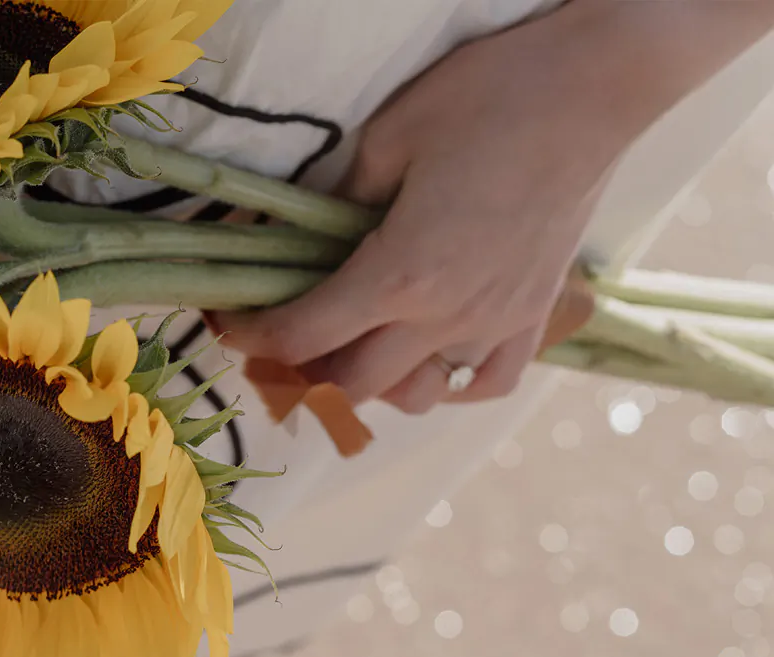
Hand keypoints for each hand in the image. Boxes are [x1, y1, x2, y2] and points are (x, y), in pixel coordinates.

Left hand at [214, 0, 773, 413]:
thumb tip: (297, 235)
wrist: (597, 87)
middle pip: (351, 384)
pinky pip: (489, 381)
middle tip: (280, 337)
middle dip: (301, 370)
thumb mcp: (388, 139)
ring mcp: (495, 323)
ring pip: (416, 395)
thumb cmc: (490, 98)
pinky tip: (429, 358)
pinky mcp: (534, 313)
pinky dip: (451, 384)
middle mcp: (446, 317)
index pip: (304, 335)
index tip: (231, 324)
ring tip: (353, 345)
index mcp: (400, 274)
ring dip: (372, 384)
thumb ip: (335, 203)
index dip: (253, 336)